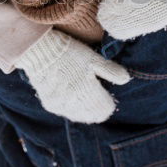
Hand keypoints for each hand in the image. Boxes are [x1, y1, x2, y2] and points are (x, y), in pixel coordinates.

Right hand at [14, 29, 129, 123]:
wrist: (40, 50)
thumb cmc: (70, 52)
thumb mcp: (93, 58)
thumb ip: (110, 70)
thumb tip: (127, 79)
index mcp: (89, 93)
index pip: (105, 109)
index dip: (108, 102)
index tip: (107, 94)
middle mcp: (75, 104)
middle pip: (93, 116)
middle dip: (97, 108)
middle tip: (96, 96)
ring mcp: (61, 106)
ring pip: (79, 116)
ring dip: (84, 110)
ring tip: (84, 97)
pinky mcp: (50, 104)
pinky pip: (65, 112)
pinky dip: (70, 107)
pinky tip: (70, 97)